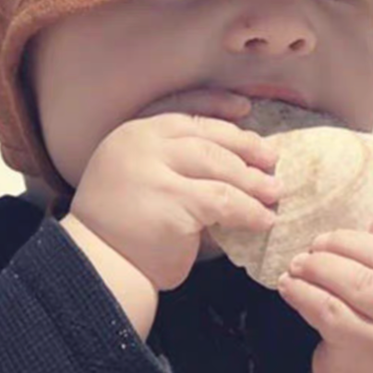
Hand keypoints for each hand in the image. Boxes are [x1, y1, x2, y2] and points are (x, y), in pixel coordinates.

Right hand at [70, 88, 281, 291]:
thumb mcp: (141, 178)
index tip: (246, 109)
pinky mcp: (173, 201)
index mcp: (132, 134)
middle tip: (272, 161)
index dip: (218, 104)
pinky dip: (249, 211)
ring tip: (274, 193)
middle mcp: (142, 145)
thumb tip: (234, 159)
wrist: (99, 267)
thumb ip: (174, 163)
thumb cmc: (123, 229)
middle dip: (245, 147)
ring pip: (219, 167)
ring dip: (253, 181)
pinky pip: (224, 201)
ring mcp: (156, 171)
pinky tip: (263, 220)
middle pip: (207, 137)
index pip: (182, 107)